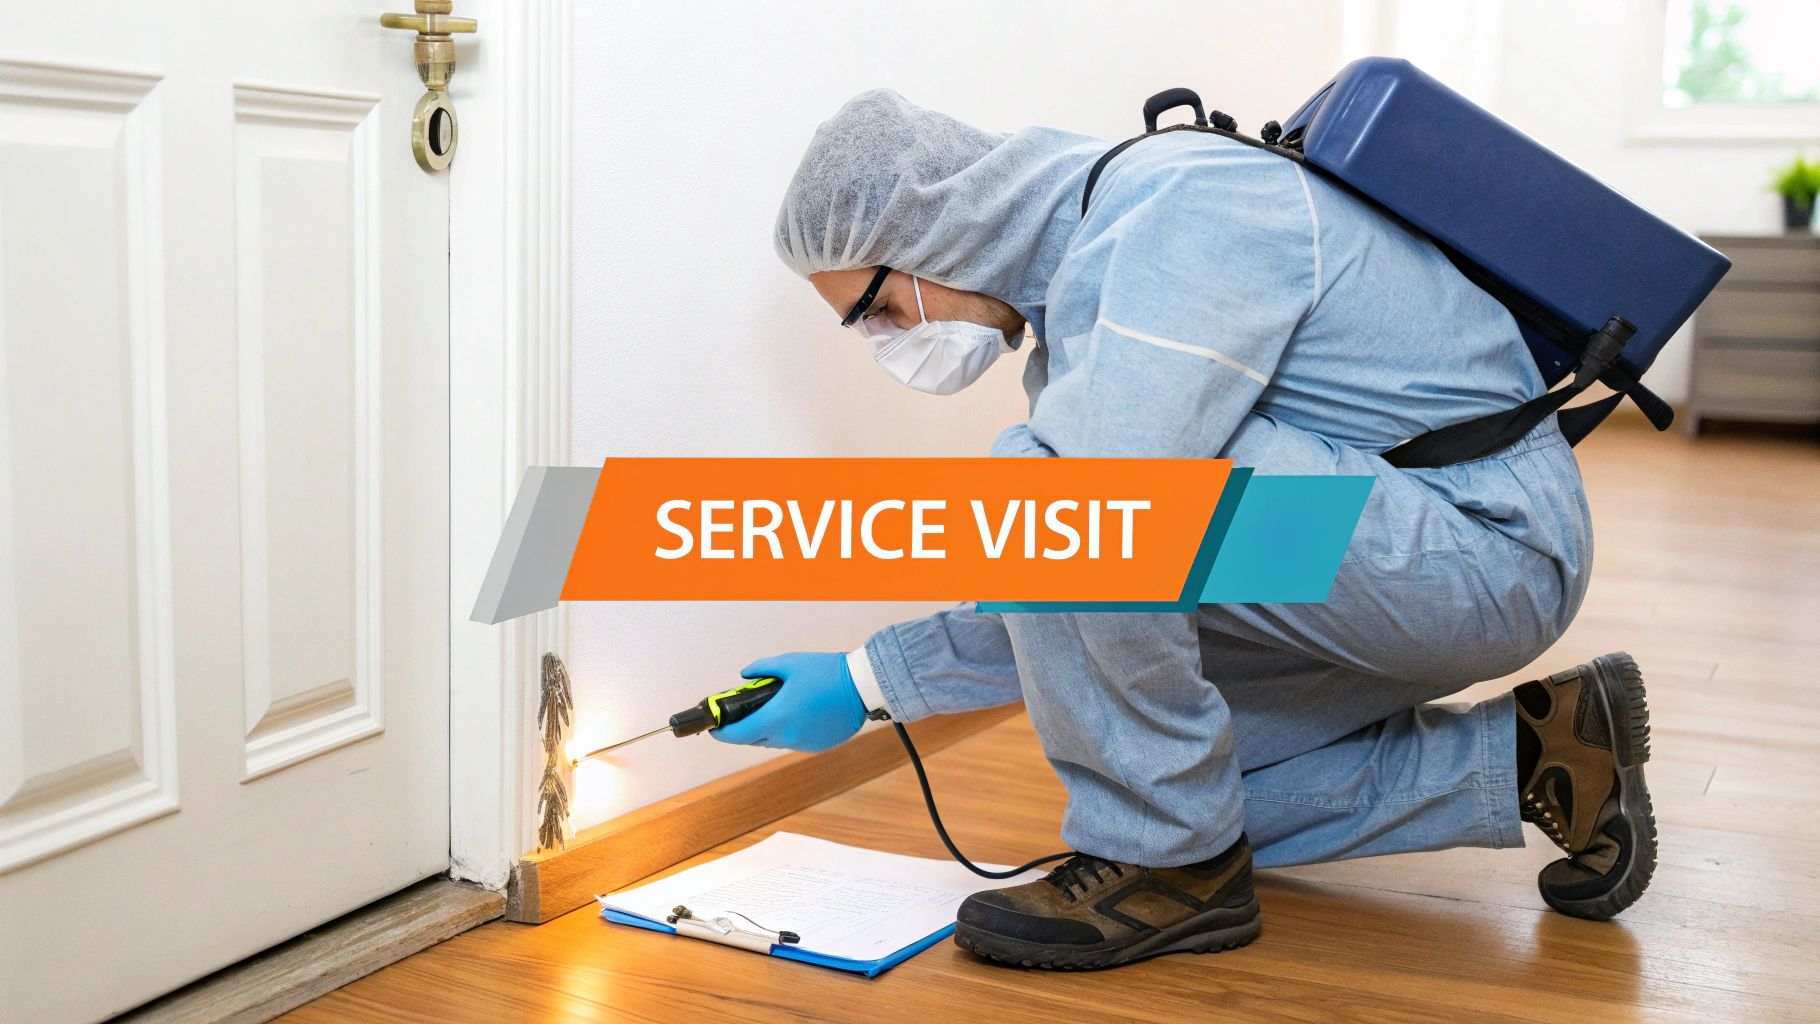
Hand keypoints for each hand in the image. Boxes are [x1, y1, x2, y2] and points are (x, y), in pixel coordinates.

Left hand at [710, 652, 865, 752]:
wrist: (863, 687)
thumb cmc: (827, 673)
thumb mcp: (789, 663)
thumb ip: (762, 670)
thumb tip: (745, 675)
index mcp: (778, 717)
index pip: (739, 734)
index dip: (722, 733)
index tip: (714, 728)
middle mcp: (788, 736)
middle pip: (754, 739)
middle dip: (744, 728)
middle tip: (741, 712)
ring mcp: (803, 744)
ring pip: (774, 741)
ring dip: (767, 729)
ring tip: (772, 708)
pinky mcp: (817, 745)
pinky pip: (793, 741)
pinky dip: (787, 730)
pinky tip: (795, 713)